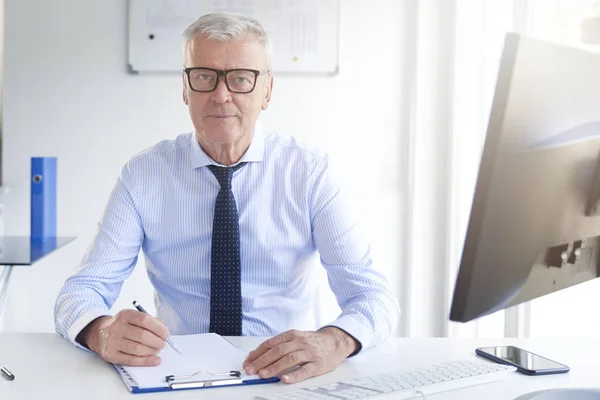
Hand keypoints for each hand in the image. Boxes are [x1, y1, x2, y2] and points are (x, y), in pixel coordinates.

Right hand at [77, 310, 169, 365]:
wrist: (99, 333)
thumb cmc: (123, 325)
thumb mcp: (133, 317)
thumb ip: (150, 321)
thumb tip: (164, 331)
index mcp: (125, 315)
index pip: (144, 320)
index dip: (158, 328)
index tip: (165, 334)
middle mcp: (117, 327)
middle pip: (142, 336)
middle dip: (157, 342)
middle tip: (162, 344)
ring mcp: (112, 342)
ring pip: (137, 349)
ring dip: (152, 351)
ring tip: (157, 350)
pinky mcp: (110, 355)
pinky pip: (131, 360)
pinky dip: (145, 361)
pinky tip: (154, 360)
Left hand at [242, 327, 358, 383]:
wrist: (335, 341)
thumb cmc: (312, 341)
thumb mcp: (295, 338)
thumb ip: (278, 345)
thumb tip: (256, 354)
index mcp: (292, 335)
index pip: (271, 344)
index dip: (258, 353)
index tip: (248, 362)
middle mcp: (300, 342)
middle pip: (278, 351)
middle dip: (262, 361)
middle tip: (251, 370)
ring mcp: (309, 353)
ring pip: (289, 359)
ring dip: (274, 367)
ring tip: (263, 374)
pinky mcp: (318, 364)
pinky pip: (305, 370)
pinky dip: (294, 375)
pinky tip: (285, 379)